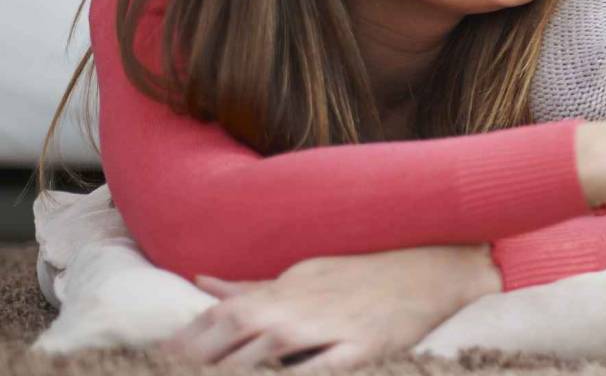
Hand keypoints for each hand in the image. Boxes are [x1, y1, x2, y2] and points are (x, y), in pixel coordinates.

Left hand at [162, 245, 498, 369]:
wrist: (432, 266)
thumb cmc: (364, 275)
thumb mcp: (303, 274)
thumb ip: (252, 287)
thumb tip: (200, 283)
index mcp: (279, 292)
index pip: (214, 319)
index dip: (180, 344)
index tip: (149, 363)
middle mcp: (294, 309)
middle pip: (228, 337)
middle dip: (192, 359)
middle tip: (160, 374)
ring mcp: (327, 329)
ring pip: (263, 355)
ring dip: (232, 368)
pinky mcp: (360, 349)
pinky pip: (318, 371)